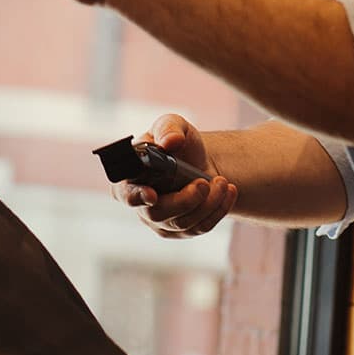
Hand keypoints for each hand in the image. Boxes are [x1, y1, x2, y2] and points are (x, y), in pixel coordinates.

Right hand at [111, 114, 237, 238]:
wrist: (199, 159)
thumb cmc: (178, 142)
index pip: (125, 193)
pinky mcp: (182, 229)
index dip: (136, 196)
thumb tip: (169, 142)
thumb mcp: (174, 125)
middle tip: (203, 183)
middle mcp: (141, 204)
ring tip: (222, 182)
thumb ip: (168, 128)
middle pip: (158, 214)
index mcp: (130, 178)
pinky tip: (228, 192)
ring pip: (183, 224)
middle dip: (185, 200)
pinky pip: (200, 227)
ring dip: (208, 203)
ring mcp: (161, 221)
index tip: (152, 195)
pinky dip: (219, 210)